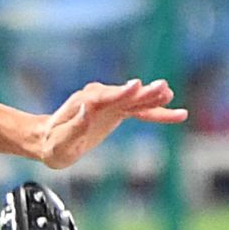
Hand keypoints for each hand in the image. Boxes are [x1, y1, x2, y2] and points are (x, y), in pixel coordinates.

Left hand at [37, 78, 186, 169]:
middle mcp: (98, 98)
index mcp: (83, 102)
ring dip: (154, 99)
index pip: (105, 96)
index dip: (121, 92)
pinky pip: (141, 111)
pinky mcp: (117, 110)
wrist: (49, 140)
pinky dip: (158, 112)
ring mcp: (109, 102)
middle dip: (143, 93)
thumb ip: (74, 126)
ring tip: (171, 96)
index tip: (136, 85)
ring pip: (136, 101)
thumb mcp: (60, 142)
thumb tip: (87, 109)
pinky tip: (179, 114)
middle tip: (163, 87)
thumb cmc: (53, 144)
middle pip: (124, 95)